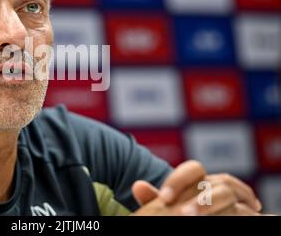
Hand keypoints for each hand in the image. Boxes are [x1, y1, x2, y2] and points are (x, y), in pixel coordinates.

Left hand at [132, 160, 261, 215]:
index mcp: (200, 181)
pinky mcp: (247, 213)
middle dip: (202, 198)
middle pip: (219, 181)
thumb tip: (137, 186)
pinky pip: (248, 212)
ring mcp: (237, 200)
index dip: (179, 181)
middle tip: (184, 214)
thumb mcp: (166, 209)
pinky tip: (242, 214)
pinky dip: (246, 213)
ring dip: (214, 204)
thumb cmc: (185, 213)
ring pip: (232, 194)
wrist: (200, 216)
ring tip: (192, 216)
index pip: (193, 170)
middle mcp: (220, 186)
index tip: (164, 199)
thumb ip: (154, 199)